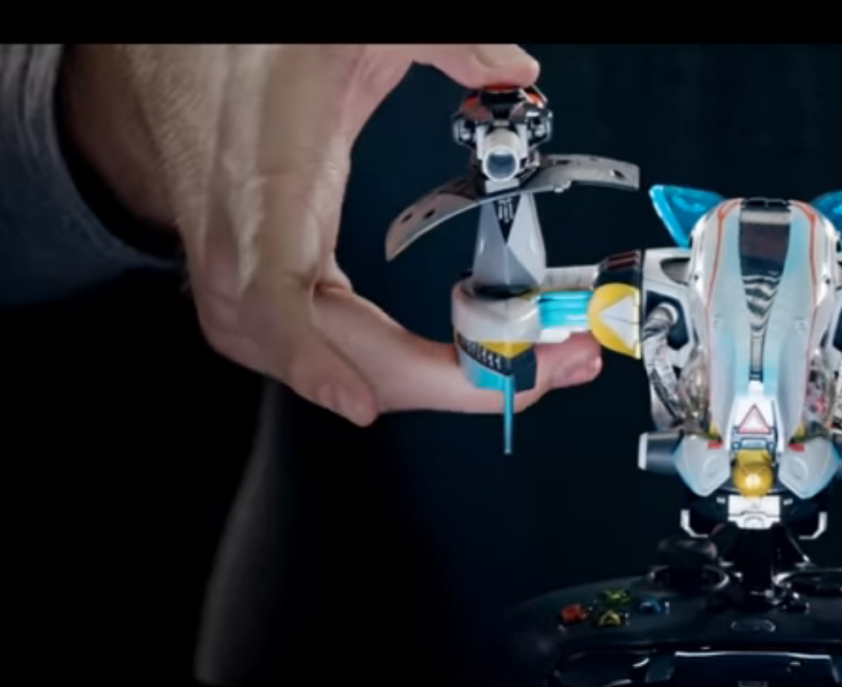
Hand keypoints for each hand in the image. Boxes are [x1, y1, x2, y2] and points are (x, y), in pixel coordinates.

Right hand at [58, 44, 600, 424]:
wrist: (203, 67)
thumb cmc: (260, 60)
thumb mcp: (352, 36)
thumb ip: (438, 45)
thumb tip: (512, 69)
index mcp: (265, 189)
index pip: (268, 292)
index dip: (310, 358)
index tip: (357, 401)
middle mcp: (248, 248)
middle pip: (329, 351)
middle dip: (443, 382)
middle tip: (544, 372)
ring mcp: (255, 277)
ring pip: (333, 364)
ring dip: (431, 384)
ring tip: (525, 372)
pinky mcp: (277, 286)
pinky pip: (328, 350)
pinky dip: (397, 372)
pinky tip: (464, 371)